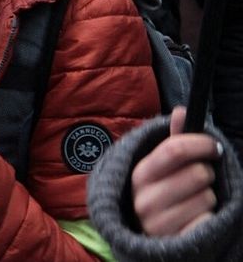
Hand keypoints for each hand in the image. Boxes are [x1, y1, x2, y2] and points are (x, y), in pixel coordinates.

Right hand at [132, 107, 222, 235]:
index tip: (213, 147)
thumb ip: (174, 140)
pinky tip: (194, 219)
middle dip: (205, 174)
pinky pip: (207, 221)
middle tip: (197, 180)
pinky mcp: (174, 242)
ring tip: (192, 201)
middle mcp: (144, 199)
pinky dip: (208, 219)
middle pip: (197, 173)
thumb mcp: (159, 167)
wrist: (145, 236)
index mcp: (138, 174)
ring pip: (206, 198)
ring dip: (207, 198)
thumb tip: (181, 110)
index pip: (174, 150)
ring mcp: (158, 223)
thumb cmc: (159, 194)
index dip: (201, 144)